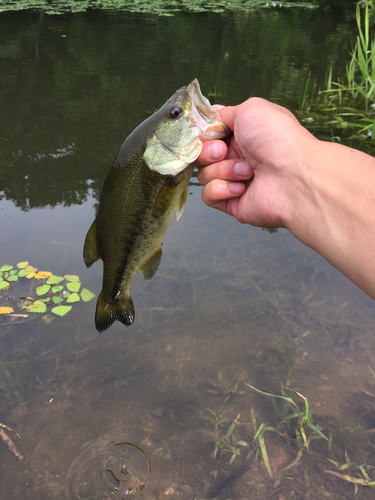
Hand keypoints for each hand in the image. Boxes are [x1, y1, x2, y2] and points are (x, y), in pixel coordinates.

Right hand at [197, 98, 316, 229]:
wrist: (294, 177)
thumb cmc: (278, 140)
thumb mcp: (251, 109)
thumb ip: (225, 113)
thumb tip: (211, 119)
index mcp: (242, 136)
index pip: (209, 135)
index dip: (205, 134)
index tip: (211, 133)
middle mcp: (238, 157)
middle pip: (202, 155)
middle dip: (209, 152)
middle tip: (224, 152)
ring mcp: (234, 181)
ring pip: (204, 175)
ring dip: (223, 170)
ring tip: (248, 172)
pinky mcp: (231, 202)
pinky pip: (209, 196)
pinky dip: (221, 190)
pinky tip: (242, 188)